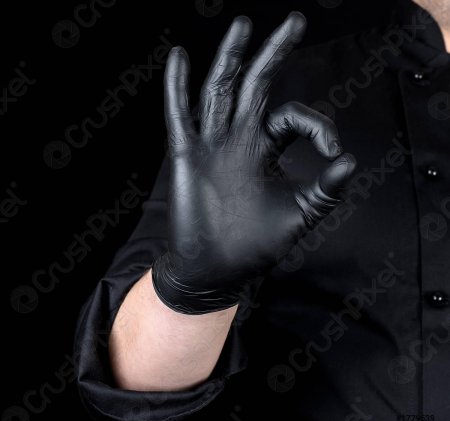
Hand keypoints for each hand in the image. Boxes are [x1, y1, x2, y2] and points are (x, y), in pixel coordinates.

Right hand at [152, 12, 355, 313]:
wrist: (215, 270)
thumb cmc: (254, 247)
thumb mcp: (299, 215)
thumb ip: (325, 189)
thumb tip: (349, 161)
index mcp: (264, 151)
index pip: (292, 117)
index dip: (318, 124)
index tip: (333, 149)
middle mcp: (238, 141)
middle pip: (255, 86)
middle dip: (273, 54)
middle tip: (294, 22)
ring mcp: (210, 145)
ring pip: (219, 91)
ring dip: (230, 58)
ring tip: (242, 26)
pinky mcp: (186, 155)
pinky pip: (179, 114)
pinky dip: (176, 86)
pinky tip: (180, 57)